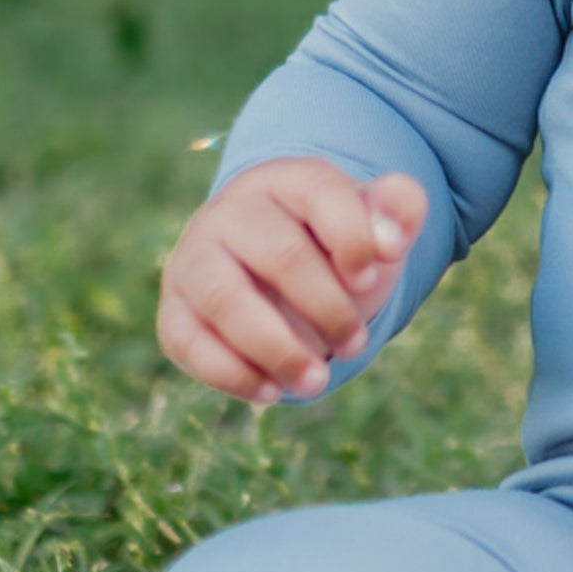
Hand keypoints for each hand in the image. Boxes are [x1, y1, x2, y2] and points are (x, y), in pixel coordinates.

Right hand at [157, 158, 431, 403]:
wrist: (279, 279)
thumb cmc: (335, 249)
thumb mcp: (375, 226)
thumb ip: (399, 209)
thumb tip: (390, 240)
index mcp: (286, 180)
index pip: (319, 191)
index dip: (354, 239)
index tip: (370, 279)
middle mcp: (230, 212)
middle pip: (279, 253)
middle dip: (327, 307)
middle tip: (354, 343)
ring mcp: (194, 259)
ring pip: (225, 299)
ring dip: (278, 349)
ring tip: (317, 381)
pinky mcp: (173, 310)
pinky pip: (188, 341)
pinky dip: (233, 374)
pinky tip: (273, 392)